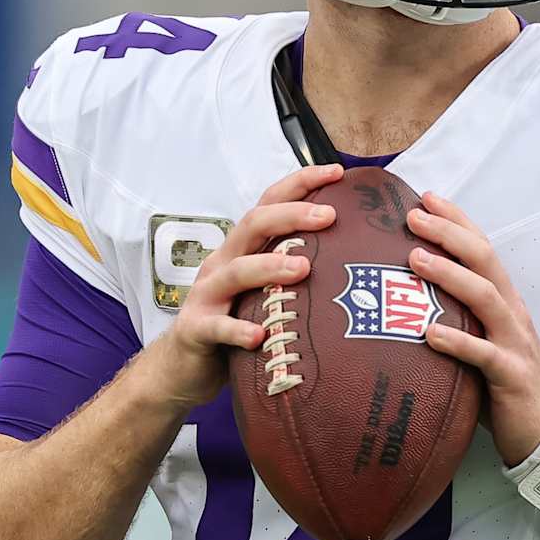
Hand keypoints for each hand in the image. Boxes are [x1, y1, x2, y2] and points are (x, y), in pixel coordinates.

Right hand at [140, 163, 341, 414]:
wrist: (183, 367)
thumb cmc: (236, 321)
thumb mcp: (264, 289)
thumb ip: (295, 270)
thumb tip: (356, 258)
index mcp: (243, 248)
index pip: (270, 203)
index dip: (300, 183)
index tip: (336, 172)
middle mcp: (224, 261)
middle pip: (253, 224)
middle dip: (291, 214)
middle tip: (329, 215)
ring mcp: (207, 294)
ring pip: (236, 271)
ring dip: (270, 266)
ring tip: (303, 268)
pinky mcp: (196, 329)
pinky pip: (217, 327)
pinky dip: (237, 330)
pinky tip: (258, 336)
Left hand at [407, 192, 539, 467]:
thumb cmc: (502, 382)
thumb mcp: (481, 339)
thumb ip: (456, 315)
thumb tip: (403, 296)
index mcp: (504, 300)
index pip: (482, 248)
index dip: (457, 220)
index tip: (425, 197)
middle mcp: (511, 312)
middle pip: (484, 260)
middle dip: (449, 234)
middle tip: (413, 217)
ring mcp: (513, 342)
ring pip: (485, 297)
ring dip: (449, 275)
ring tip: (415, 259)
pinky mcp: (511, 376)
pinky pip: (483, 354)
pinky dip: (457, 341)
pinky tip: (430, 334)